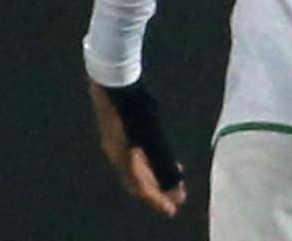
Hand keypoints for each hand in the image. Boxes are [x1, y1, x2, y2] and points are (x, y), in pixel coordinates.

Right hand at [88, 79, 185, 215]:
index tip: (173, 208)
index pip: (141, 188)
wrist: (114, 83)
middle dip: (159, 191)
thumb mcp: (152, 134)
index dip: (158, 200)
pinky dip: (151, 164)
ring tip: (176, 181)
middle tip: (177, 198)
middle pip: (138, 182)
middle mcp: (117, 156)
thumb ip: (162, 159)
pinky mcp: (120, 134)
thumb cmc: (134, 106)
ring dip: (156, 178)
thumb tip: (174, 182)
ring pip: (137, 170)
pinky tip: (164, 159)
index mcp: (123, 159)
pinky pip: (136, 158)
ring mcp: (117, 145)